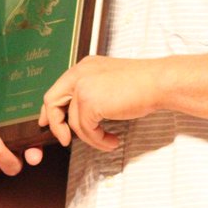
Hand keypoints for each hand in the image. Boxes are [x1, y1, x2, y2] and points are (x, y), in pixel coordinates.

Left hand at [40, 56, 158, 150]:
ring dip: (90, 138)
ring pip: (74, 123)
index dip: (51, 108)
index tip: (49, 122)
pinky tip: (112, 140)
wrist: (158, 82)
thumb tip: (79, 115)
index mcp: (84, 67)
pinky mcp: (89, 101)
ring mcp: (83, 86)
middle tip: (65, 140)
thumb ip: (93, 93)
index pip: (57, 88)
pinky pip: (86, 131)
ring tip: (107, 140)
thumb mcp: (110, 83)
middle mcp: (79, 73)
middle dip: (56, 125)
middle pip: (52, 101)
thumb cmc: (142, 84)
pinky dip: (98, 140)